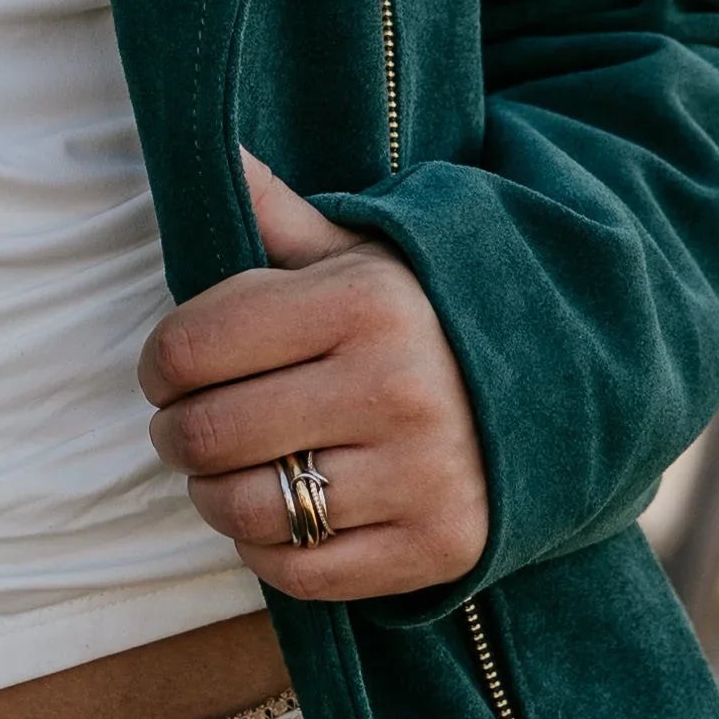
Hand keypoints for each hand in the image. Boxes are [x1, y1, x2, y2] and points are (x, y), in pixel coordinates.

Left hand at [138, 154, 490, 601]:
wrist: (561, 388)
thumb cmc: (421, 316)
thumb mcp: (359, 253)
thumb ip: (276, 212)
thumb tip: (212, 146)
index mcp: (363, 303)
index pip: (190, 346)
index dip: (158, 365)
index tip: (168, 370)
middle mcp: (395, 388)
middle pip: (207, 434)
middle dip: (174, 434)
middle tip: (184, 429)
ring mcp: (421, 475)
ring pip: (243, 512)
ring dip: (213, 497)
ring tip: (229, 473)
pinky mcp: (437, 547)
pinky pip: (298, 572)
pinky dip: (268, 551)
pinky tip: (284, 516)